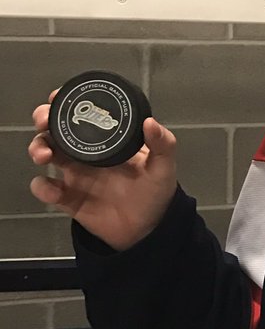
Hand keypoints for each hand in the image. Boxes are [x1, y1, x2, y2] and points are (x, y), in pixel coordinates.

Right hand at [29, 90, 177, 251]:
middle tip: (44, 122)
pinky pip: (47, 189)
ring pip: (46, 152)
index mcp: (108, 140)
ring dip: (38, 148)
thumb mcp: (163, 167)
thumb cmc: (155, 193)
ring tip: (44, 156)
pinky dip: (43, 187)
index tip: (60, 98)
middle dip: (44, 120)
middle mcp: (87, 152)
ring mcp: (75, 174)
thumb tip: (150, 123)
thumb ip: (162, 144)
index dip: (68, 102)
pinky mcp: (68, 198)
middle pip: (57, 128)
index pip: (84, 113)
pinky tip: (53, 190)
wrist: (147, 231)